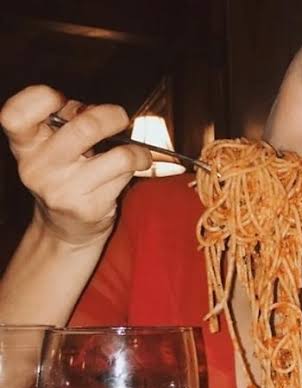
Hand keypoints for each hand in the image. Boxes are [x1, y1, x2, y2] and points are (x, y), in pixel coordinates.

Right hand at [0, 85, 151, 244]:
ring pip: (117, 156)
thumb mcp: (52, 146)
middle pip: (84, 128)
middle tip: (120, 118)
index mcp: (25, 145)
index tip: (61, 99)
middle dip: (111, 116)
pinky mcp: (88, 207)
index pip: (15, 115)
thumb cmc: (64, 176)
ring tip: (138, 151)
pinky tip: (135, 167)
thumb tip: (99, 109)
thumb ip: (66, 120)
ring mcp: (63, 190)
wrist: (65, 228)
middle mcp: (38, 168)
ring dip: (136, 150)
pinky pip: (125, 176)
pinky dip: (137, 167)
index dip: (39, 98)